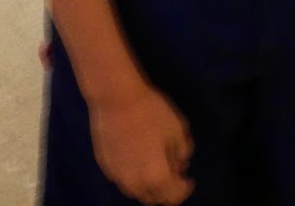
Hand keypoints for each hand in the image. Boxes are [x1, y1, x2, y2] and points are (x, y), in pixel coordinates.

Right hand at [88, 82, 193, 203]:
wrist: (115, 98)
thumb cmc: (150, 111)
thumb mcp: (177, 128)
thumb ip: (183, 151)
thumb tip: (181, 162)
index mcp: (156, 177)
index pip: (174, 197)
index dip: (184, 189)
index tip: (188, 179)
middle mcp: (135, 184)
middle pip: (154, 198)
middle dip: (166, 189)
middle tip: (173, 171)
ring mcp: (117, 177)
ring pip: (136, 191)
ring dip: (149, 184)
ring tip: (156, 162)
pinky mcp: (105, 166)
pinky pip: (123, 178)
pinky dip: (134, 174)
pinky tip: (137, 155)